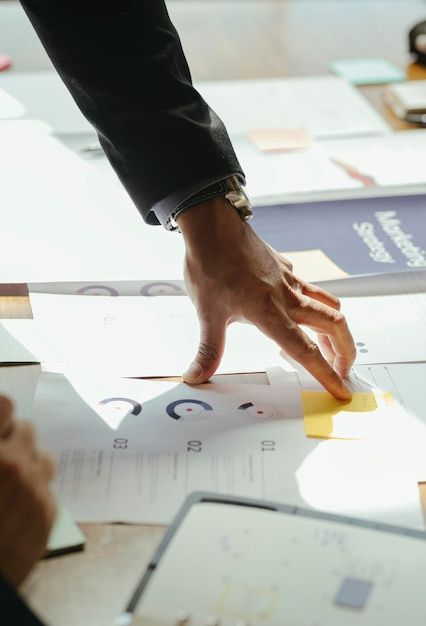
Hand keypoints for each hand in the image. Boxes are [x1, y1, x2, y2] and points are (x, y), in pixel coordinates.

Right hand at [0, 396, 55, 586]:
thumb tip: (2, 429)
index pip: (5, 405)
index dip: (0, 414)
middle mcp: (14, 466)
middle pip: (27, 429)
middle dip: (12, 442)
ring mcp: (35, 490)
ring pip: (44, 457)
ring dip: (29, 465)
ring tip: (10, 484)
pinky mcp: (47, 515)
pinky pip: (46, 489)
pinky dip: (33, 495)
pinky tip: (14, 513)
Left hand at [178, 198, 354, 399]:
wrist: (213, 225)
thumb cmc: (211, 264)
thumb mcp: (207, 312)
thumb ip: (208, 348)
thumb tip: (196, 375)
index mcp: (270, 313)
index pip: (305, 351)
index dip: (326, 374)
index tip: (341, 390)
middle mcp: (287, 297)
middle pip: (333, 325)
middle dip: (345, 350)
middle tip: (345, 369)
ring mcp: (289, 280)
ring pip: (328, 305)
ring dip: (336, 328)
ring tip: (331, 346)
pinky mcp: (285, 269)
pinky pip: (311, 289)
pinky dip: (318, 304)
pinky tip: (303, 309)